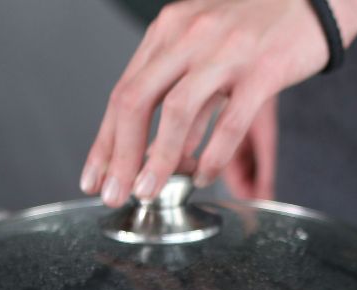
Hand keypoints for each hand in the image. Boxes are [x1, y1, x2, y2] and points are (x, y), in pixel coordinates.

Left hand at [81, 0, 356, 205]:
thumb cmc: (259, 29)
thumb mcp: (207, 51)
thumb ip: (182, 94)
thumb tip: (161, 152)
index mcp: (169, 30)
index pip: (123, 91)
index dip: (105, 141)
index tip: (94, 177)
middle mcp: (189, 36)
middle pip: (136, 100)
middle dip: (119, 155)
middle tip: (112, 193)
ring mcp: (225, 51)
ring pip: (176, 111)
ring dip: (158, 159)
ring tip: (149, 192)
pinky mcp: (262, 69)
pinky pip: (230, 120)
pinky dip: (212, 154)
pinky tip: (205, 175)